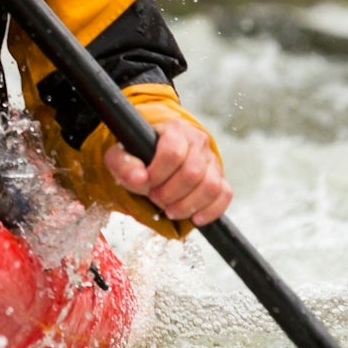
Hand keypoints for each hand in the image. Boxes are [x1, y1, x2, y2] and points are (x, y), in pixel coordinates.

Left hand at [104, 119, 231, 225]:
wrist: (156, 153)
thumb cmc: (140, 154)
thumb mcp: (122, 155)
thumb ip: (124, 165)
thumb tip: (139, 179)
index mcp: (175, 130)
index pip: (173, 152)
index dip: (158, 174)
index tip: (145, 183)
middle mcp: (198, 142)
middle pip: (193, 173)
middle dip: (170, 193)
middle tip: (155, 198)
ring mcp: (211, 160)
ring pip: (211, 186)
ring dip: (188, 205)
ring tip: (170, 210)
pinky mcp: (220, 178)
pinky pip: (224, 195)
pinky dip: (210, 211)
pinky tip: (193, 217)